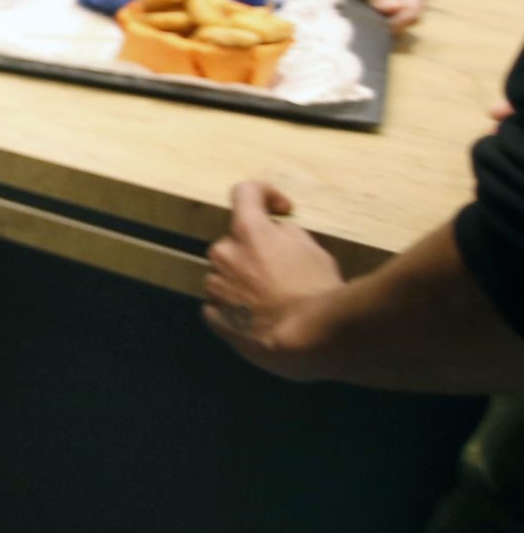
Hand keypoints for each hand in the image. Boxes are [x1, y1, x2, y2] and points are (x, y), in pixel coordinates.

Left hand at [202, 180, 342, 378]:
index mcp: (249, 230)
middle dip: (256, 251)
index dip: (264, 195)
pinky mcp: (215, 315)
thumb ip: (287, 234)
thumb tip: (275, 233)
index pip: (244, 192)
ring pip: (226, 274)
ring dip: (245, 281)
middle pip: (235, 241)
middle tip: (285, 272)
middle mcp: (225, 252)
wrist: (307, 340)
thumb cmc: (317, 292)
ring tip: (275, 302)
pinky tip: (260, 319)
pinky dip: (237, 308)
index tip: (279, 210)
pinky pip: (221, 305)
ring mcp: (216, 285)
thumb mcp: (313, 250)